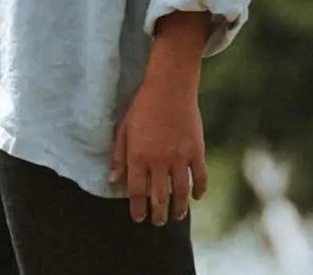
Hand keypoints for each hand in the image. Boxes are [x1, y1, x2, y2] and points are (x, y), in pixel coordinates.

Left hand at [111, 13, 210, 224]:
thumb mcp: (124, 129)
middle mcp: (159, 160)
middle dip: (157, 214)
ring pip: (181, 192)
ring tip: (175, 217)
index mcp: (138, 155)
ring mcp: (180, 157)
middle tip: (157, 223)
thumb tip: (112, 180)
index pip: (137, 190)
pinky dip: (199, 190)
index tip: (138, 218)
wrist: (170, 89)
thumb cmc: (142, 107)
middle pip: (159, 196)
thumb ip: (119, 156)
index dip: (137, 207)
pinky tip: (195, 198)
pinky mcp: (197, 152)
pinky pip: (200, 178)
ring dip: (178, 208)